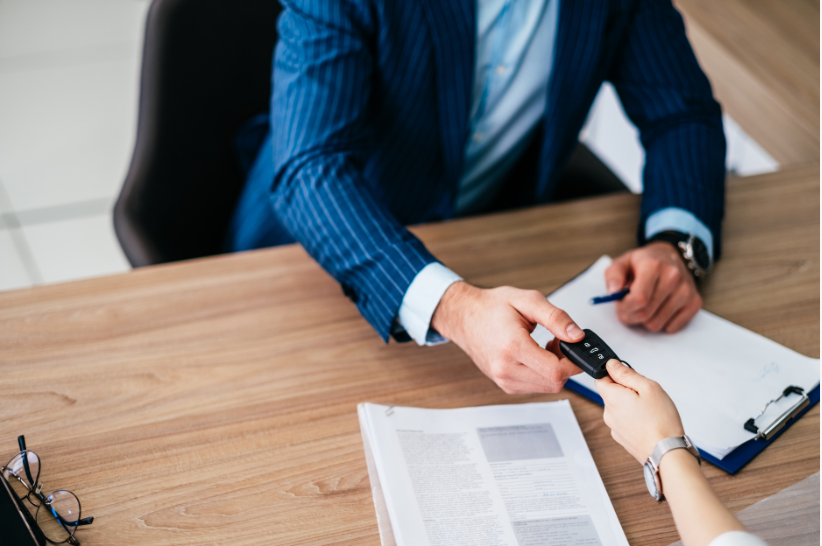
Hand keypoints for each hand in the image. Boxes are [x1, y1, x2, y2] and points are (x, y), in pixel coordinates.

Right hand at [431, 282, 583, 393]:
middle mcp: (505, 368)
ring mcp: (503, 379)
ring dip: (554, 371)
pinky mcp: (505, 385)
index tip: (575, 346)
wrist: (464, 316)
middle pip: (554, 383)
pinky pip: (535, 387)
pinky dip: (543, 374)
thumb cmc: (492, 307)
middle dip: (565, 365)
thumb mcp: (528, 300)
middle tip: (558, 341)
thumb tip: (577, 336)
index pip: (556, 371)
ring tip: (545, 346)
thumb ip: (556, 318)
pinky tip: (536, 356)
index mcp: (512, 347)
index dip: (573, 361)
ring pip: (546, 388)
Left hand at [595, 359, 683, 462]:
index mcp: (612, 398)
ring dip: (631, 405)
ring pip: (619, 408)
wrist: (666, 453)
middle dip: (627, 390)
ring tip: (650, 411)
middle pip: (611, 393)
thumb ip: (627, 374)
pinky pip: (625, 421)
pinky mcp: (622, 438)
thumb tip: (611, 365)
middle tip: (646, 396)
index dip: (615, 374)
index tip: (630, 378)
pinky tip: (649, 422)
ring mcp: (614, 427)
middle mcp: (608, 413)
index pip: (600, 378)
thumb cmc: (661, 421)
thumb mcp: (648, 387)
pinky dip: (634, 419)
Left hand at [605, 242, 700, 332]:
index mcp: (653, 265)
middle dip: (631, 315)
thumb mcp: (622, 263)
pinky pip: (672, 327)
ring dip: (645, 320)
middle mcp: (673, 277)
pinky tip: (659, 308)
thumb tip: (613, 292)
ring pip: (657, 324)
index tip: (620, 305)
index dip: (625, 307)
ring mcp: (686, 290)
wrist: (668, 257)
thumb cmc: (642, 263)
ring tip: (645, 305)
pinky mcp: (695, 302)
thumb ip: (613, 276)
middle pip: (646, 313)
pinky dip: (661, 323)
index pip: (639, 299)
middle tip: (629, 308)